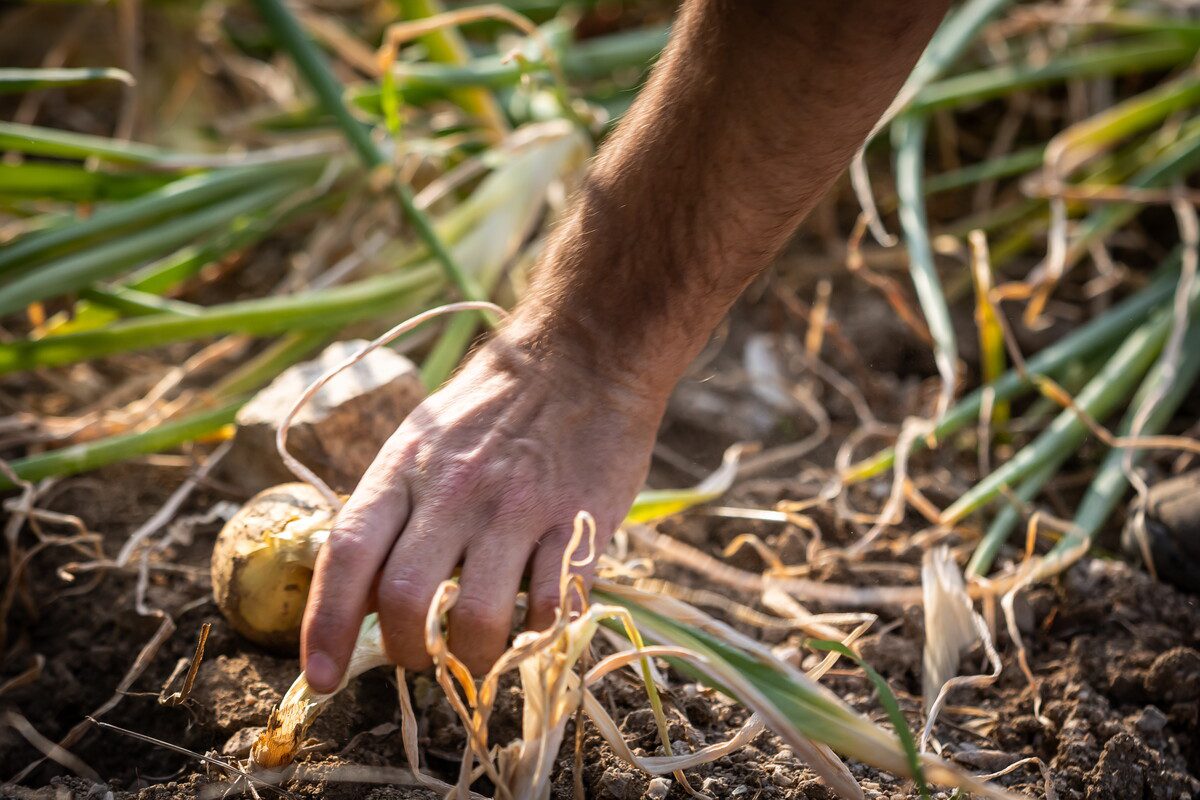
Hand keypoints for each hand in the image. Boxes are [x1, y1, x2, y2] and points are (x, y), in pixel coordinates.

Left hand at [299, 325, 664, 689]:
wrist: (583, 357)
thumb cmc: (493, 404)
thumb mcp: (421, 437)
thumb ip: (390, 508)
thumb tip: (361, 592)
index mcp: (403, 467)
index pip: (346, 554)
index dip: (325, 625)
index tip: (319, 678)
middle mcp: (454, 489)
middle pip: (406, 600)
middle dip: (406, 653)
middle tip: (420, 659)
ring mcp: (519, 507)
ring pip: (477, 619)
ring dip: (472, 657)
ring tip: (479, 650)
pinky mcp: (579, 521)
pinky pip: (551, 605)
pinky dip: (538, 629)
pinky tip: (537, 614)